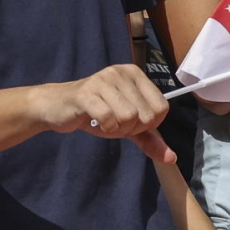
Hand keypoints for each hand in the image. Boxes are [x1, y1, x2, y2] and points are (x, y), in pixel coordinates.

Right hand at [35, 65, 172, 163]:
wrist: (58, 107)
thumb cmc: (96, 112)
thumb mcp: (127, 125)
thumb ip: (150, 139)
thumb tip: (171, 158)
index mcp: (135, 74)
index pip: (162, 107)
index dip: (149, 124)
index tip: (131, 122)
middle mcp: (121, 72)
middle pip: (147, 115)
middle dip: (132, 129)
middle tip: (115, 122)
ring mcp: (103, 80)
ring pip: (130, 117)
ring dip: (118, 129)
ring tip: (106, 121)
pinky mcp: (86, 93)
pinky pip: (109, 118)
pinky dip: (105, 128)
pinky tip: (95, 121)